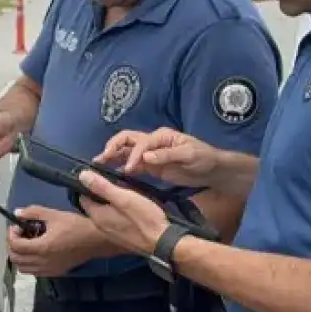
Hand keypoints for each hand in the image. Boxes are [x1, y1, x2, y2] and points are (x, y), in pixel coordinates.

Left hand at [7, 205, 108, 276]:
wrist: (96, 240)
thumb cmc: (76, 225)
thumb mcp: (53, 214)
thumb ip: (33, 213)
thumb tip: (16, 213)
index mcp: (41, 248)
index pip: (15, 246)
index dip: (11, 235)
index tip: (16, 226)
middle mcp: (43, 262)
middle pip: (15, 259)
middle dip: (12, 245)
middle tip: (19, 234)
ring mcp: (49, 270)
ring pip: (23, 268)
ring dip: (20, 256)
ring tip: (26, 243)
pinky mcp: (55, 273)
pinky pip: (34, 272)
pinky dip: (29, 263)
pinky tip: (36, 252)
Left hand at [76, 170, 168, 256]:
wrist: (163, 242)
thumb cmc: (143, 218)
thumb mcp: (123, 197)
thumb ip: (102, 187)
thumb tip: (81, 175)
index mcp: (97, 216)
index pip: (83, 197)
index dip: (88, 185)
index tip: (99, 175)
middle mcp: (100, 226)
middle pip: (94, 205)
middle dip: (101, 193)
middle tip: (115, 181)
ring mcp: (112, 233)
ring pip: (105, 212)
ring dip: (111, 202)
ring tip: (124, 191)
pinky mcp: (123, 237)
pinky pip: (115, 220)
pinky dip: (118, 211)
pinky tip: (130, 206)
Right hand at [94, 127, 219, 187]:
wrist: (212, 169)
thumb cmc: (203, 158)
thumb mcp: (189, 155)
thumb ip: (167, 155)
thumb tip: (145, 157)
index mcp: (161, 136)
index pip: (141, 143)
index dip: (133, 154)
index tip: (129, 169)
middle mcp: (152, 142)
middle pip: (126, 140)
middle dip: (113, 147)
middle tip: (101, 159)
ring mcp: (150, 154)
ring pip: (126, 151)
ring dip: (112, 156)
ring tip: (98, 165)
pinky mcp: (151, 166)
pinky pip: (132, 164)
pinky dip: (120, 167)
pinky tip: (111, 174)